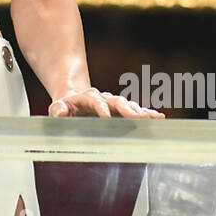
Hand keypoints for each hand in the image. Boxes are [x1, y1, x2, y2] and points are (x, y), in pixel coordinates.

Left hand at [48, 88, 164, 117]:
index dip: (101, 108)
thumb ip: (57, 110)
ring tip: (153, 117)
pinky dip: (146, 113)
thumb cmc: (65, 108)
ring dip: (140, 111)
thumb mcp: (57, 108)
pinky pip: (134, 111)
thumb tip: (61, 113)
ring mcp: (113, 103)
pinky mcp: (120, 110)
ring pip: (128, 105)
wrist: (74, 100)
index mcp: (87, 98)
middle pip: (117, 101)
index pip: (96, 101)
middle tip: (137, 117)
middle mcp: (103, 98)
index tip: (106, 117)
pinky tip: (158, 117)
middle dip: (127, 109)